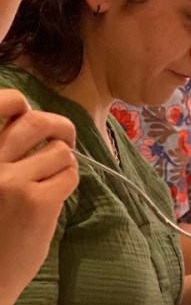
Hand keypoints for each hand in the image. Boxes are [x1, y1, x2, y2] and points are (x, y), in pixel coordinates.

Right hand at [0, 91, 77, 299]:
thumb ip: (2, 154)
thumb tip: (32, 120)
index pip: (2, 104)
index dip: (17, 104)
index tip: (27, 113)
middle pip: (35, 122)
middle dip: (58, 127)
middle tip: (65, 140)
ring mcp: (10, 180)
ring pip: (59, 151)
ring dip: (62, 164)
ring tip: (49, 183)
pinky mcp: (36, 200)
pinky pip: (69, 174)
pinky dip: (67, 183)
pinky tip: (52, 198)